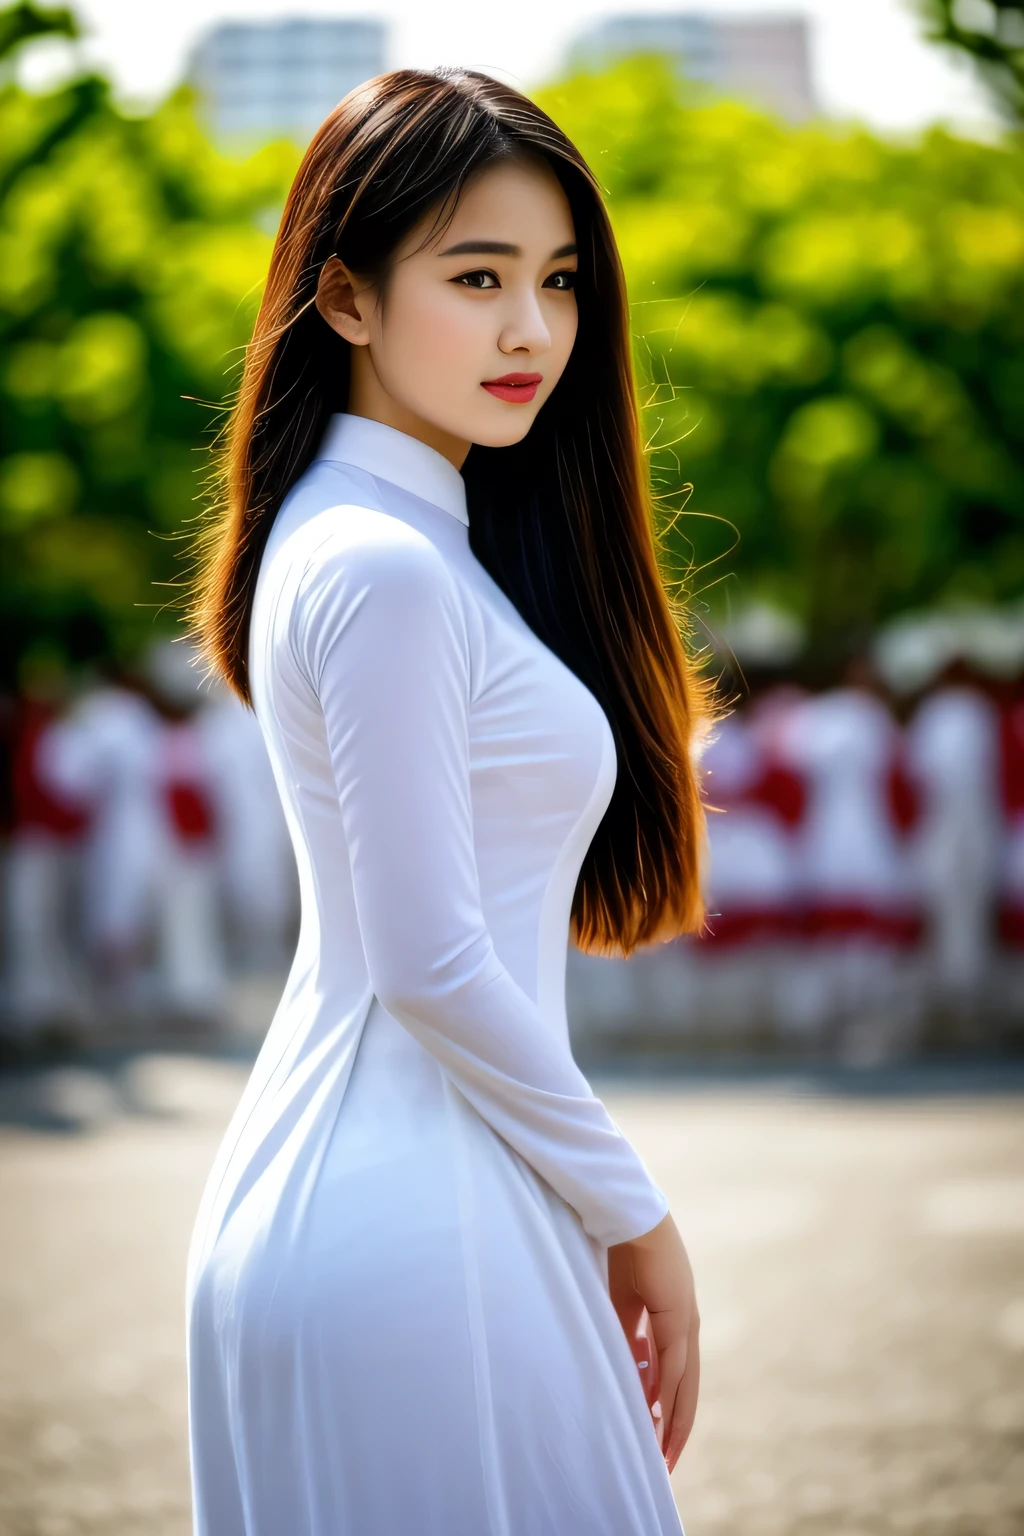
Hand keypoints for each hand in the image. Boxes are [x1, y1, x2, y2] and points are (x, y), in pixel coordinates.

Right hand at [608, 1211, 699, 1473]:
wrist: (630, 1219)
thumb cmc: (624, 1252)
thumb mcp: (622, 1305)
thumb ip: (628, 1338)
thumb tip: (628, 1372)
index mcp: (674, 1320)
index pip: (675, 1376)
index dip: (667, 1409)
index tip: (658, 1439)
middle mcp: (686, 1326)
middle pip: (687, 1388)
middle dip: (677, 1427)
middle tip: (667, 1463)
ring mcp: (686, 1322)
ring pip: (684, 1384)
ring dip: (674, 1421)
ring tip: (664, 1454)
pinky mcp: (678, 1316)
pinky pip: (673, 1365)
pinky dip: (666, 1395)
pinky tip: (658, 1419)